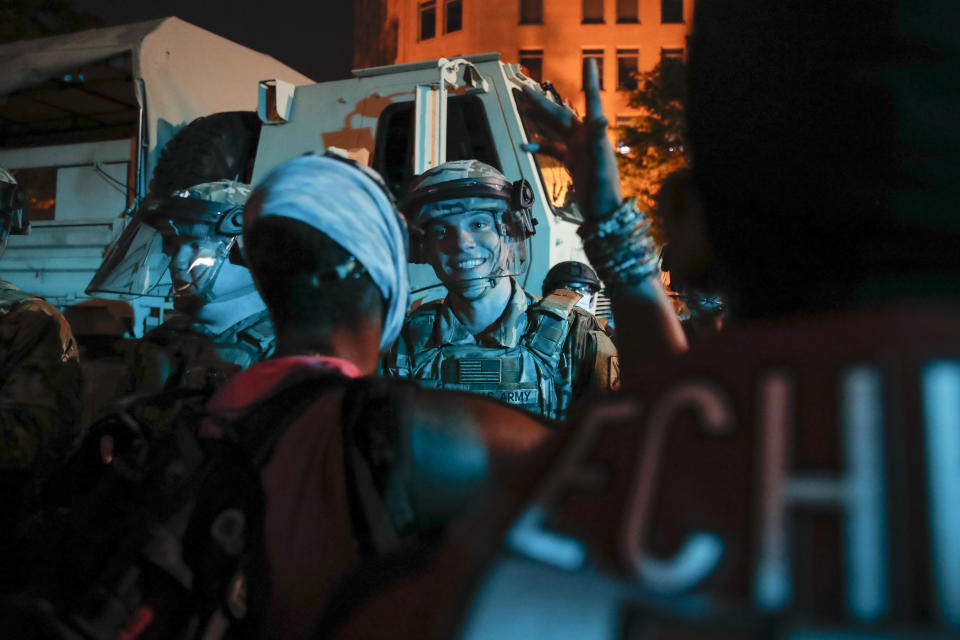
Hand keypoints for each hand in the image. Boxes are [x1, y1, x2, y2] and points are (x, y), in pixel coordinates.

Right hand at [522, 59, 621, 218]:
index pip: (592, 101)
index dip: (590, 81)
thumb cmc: (606, 192)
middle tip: (524, 88)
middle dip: (542, 101)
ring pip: (554, 128)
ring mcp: (578, 149)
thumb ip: (600, 142)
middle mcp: (585, 138)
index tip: (589, 61)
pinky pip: (553, 149)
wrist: (603, 213)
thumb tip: (600, 118)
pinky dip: (540, 146)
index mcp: (593, 134)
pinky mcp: (572, 161)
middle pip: (560, 114)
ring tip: (520, 106)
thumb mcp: (602, 166)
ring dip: (538, 118)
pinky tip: (525, 146)